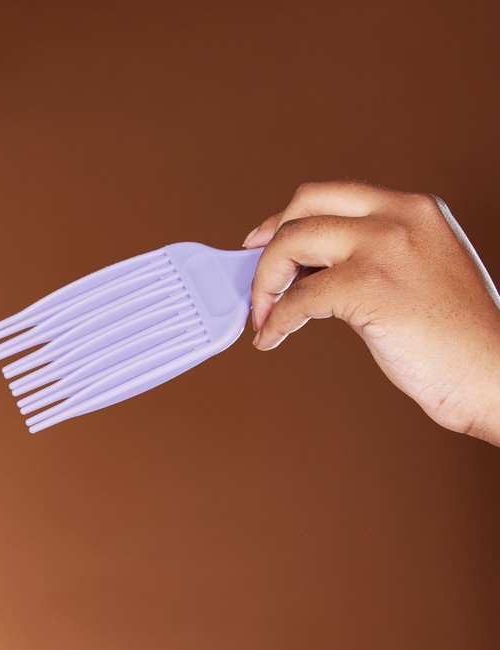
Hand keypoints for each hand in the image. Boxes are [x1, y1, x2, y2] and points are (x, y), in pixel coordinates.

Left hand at [242, 181, 499, 442]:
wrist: (489, 370)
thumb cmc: (454, 335)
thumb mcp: (418, 269)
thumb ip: (374, 254)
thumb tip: (310, 266)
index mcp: (414, 208)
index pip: (331, 194)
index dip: (287, 218)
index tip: (264, 243)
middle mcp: (399, 217)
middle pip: (304, 206)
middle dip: (268, 245)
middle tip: (258, 282)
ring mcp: (384, 248)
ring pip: (290, 244)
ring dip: (264, 285)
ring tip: (265, 317)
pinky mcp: (368, 287)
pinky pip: (296, 298)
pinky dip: (274, 320)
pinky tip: (273, 338)